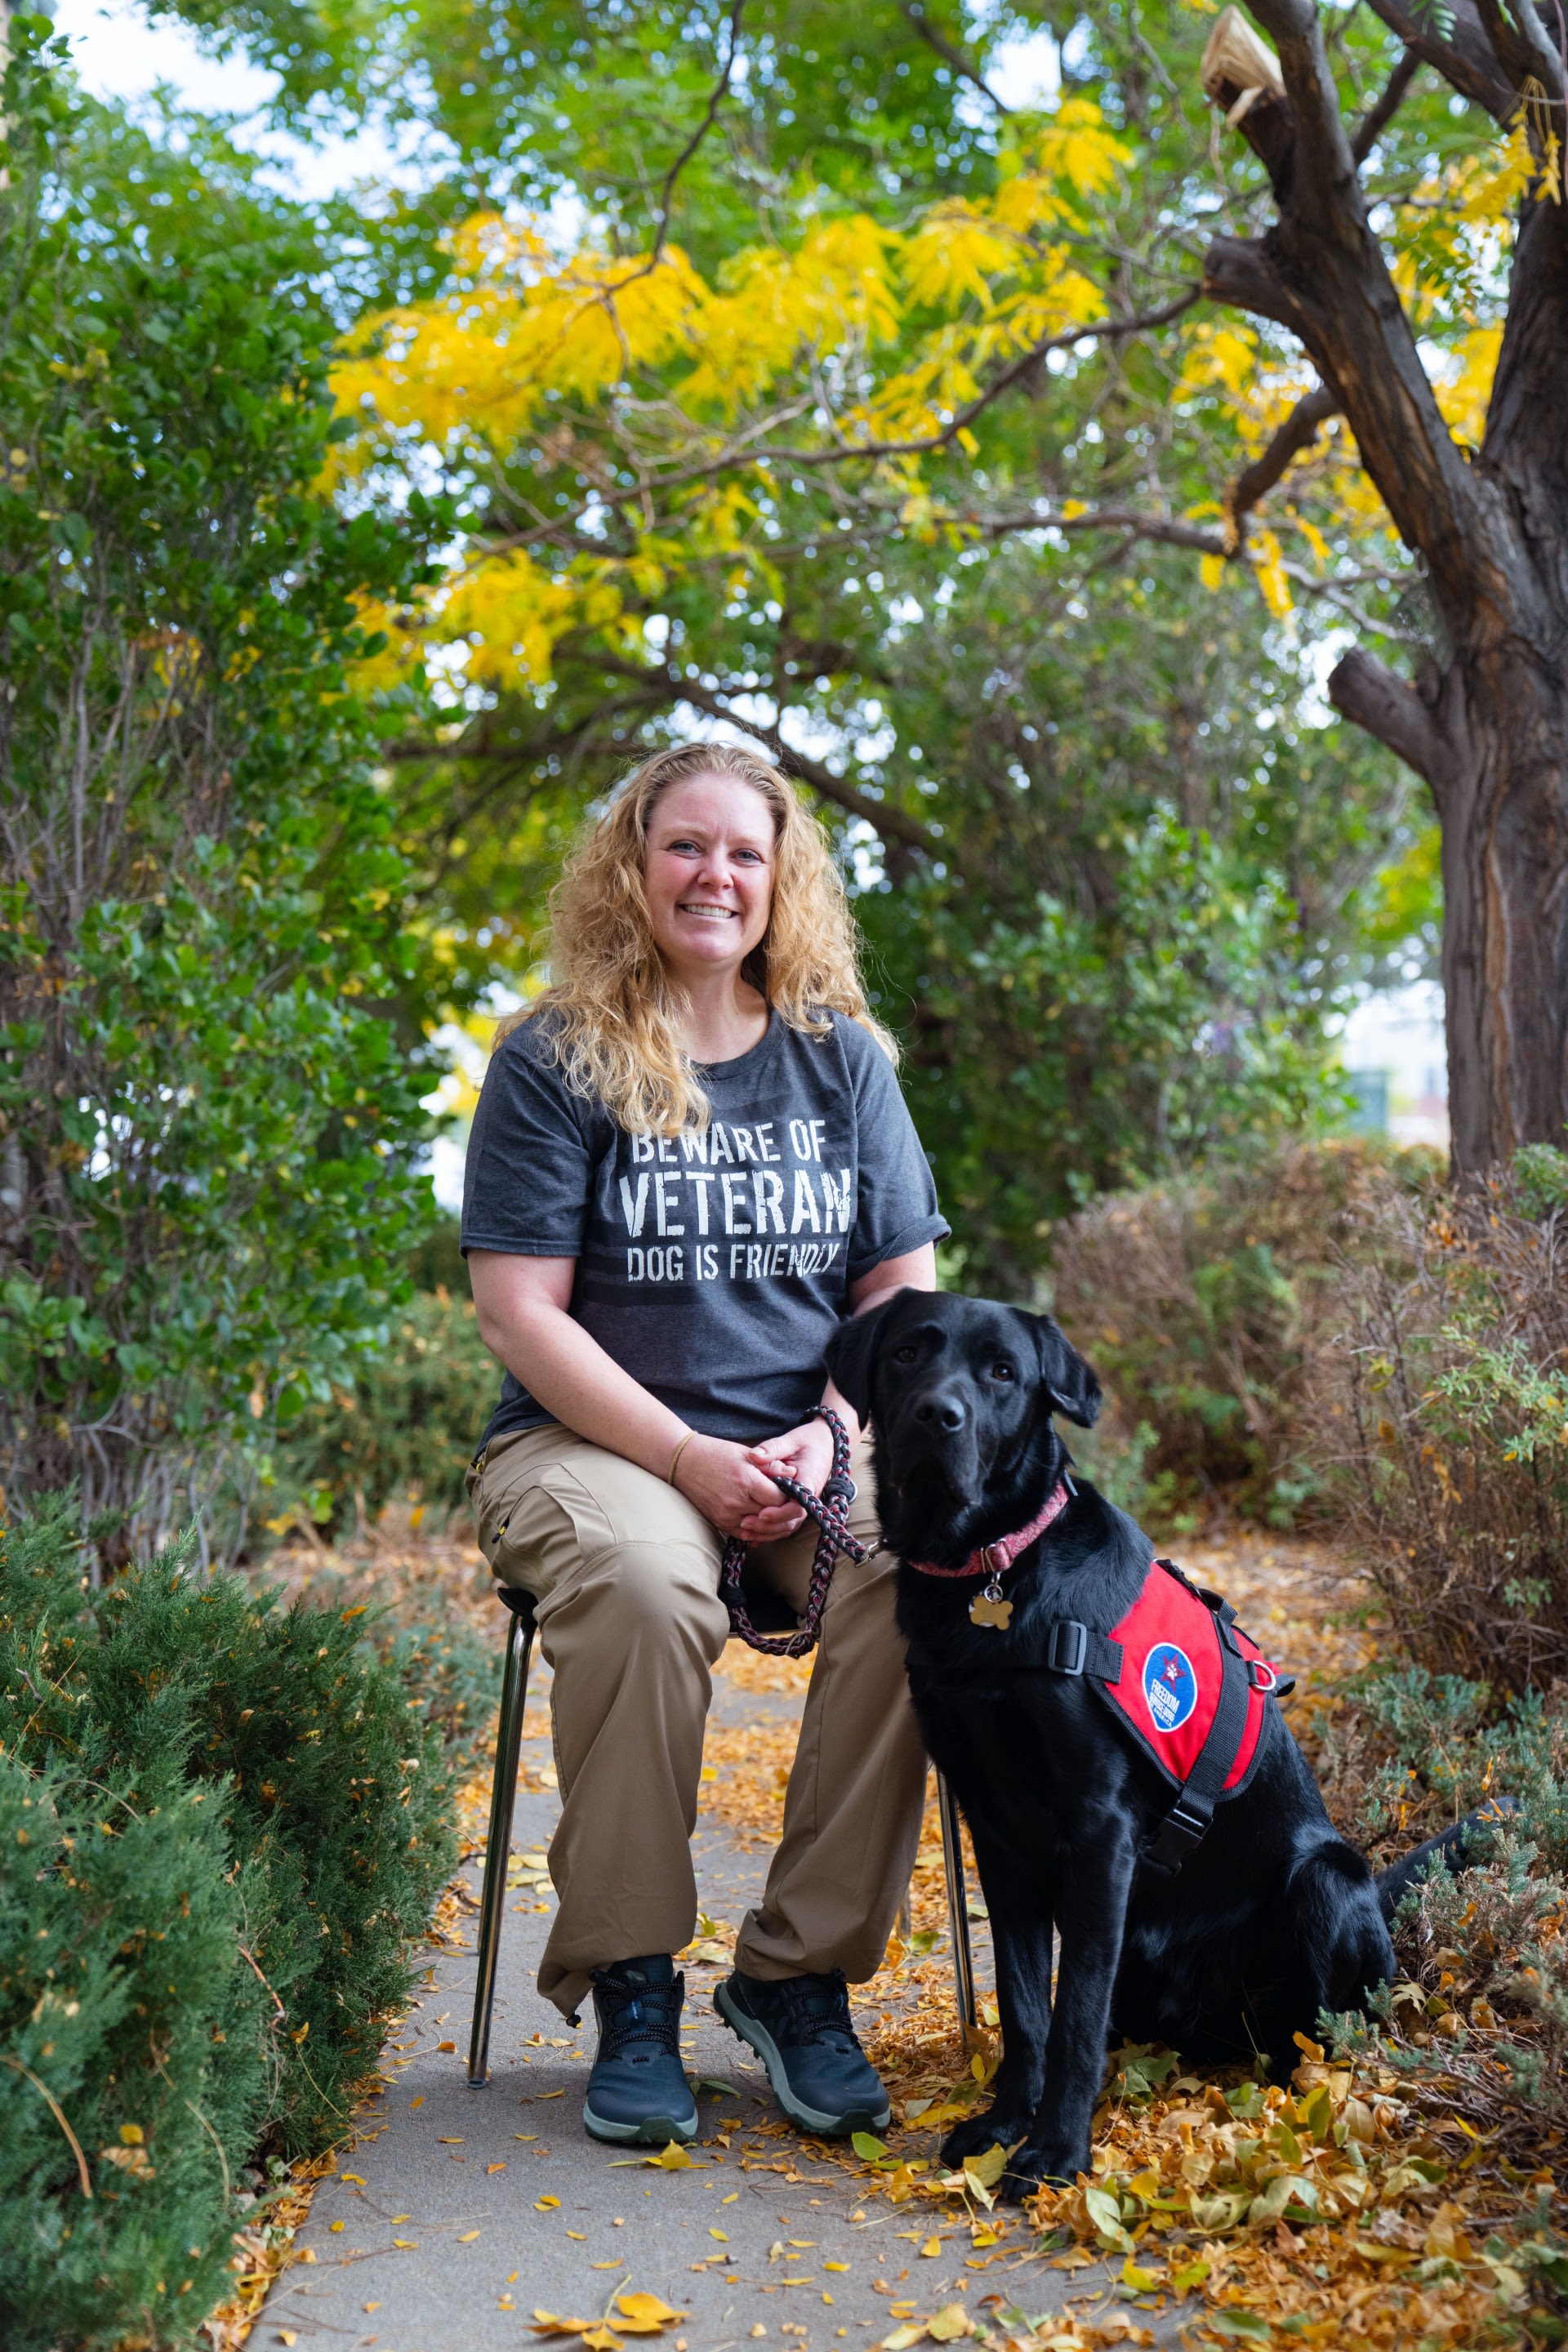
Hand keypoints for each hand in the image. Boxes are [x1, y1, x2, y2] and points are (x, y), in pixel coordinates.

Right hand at [673, 1432, 806, 1542]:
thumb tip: (793, 1474)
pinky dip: (755, 1531)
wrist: (684, 1463)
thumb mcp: (746, 1454)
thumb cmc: (717, 1454)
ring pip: (759, 1528)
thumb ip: (771, 1466)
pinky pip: (743, 1534)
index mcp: (747, 1481)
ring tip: (778, 1515)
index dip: (788, 1497)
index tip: (790, 1491)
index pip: (779, 1499)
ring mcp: (727, 1515)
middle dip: (782, 1511)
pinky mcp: (719, 1522)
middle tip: (789, 1506)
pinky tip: (762, 1524)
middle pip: (771, 1516)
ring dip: (770, 1524)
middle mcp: (737, 1502)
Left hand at [744, 1418, 837, 1538]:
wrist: (825, 1444)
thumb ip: (773, 1448)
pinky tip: (752, 1533)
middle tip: (744, 1523)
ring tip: (743, 1530)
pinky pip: (785, 1524)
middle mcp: (809, 1497)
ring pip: (788, 1526)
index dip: (779, 1513)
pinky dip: (770, 1530)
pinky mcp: (797, 1507)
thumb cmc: (808, 1441)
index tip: (762, 1513)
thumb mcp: (791, 1440)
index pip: (797, 1505)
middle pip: (791, 1521)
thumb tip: (754, 1456)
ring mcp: (804, 1504)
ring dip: (767, 1532)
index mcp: (808, 1482)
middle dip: (768, 1526)